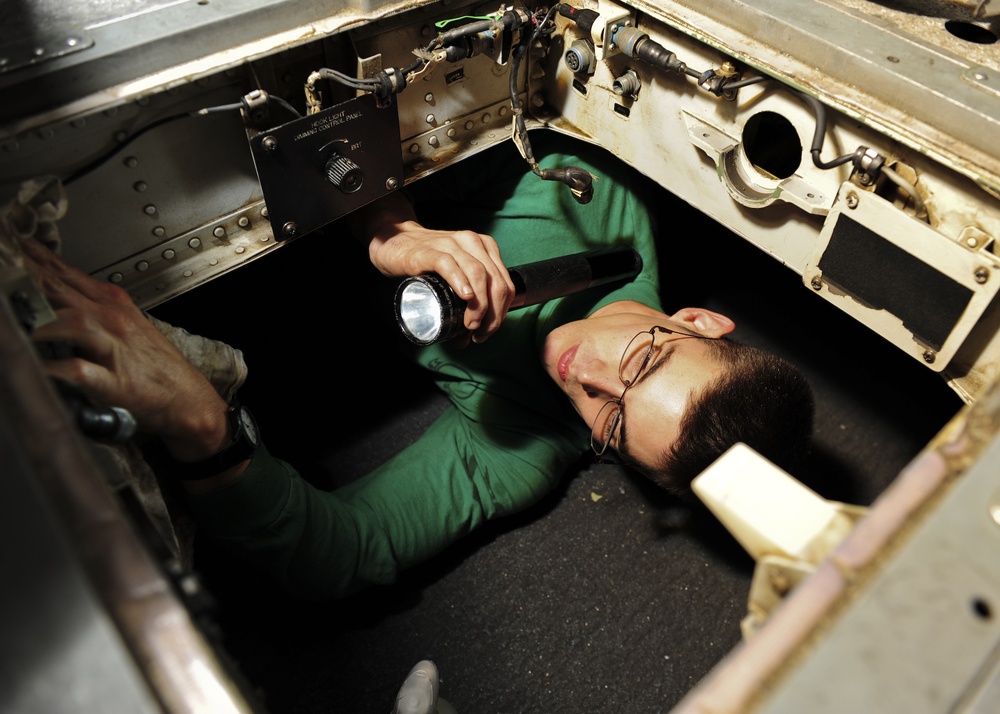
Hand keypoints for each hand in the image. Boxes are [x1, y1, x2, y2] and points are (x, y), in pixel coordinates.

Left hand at [21, 238, 230, 461]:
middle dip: (28, 277)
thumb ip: (91, 307)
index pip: (66, 274)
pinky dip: (58, 369)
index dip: (35, 258)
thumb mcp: (127, 324)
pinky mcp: (117, 383)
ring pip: (72, 324)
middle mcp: (112, 322)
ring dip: (39, 318)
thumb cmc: (156, 367)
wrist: (188, 399)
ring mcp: (115, 350)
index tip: (12, 243)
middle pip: (62, 291)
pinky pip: (82, 372)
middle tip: (4, 264)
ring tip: (12, 315)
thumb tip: (51, 292)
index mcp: (113, 305)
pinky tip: (40, 367)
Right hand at [354, 193, 515, 342]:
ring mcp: (451, 244)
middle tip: (479, 333)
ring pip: (478, 274)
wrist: (395, 241)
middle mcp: (472, 242)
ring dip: (479, 305)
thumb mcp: (455, 274)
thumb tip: (470, 337)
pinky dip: (460, 282)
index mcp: (485, 247)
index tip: (488, 330)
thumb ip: (467, 299)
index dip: (502, 312)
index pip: (505, 283)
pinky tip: (464, 297)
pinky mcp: (429, 251)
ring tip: (470, 324)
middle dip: (493, 313)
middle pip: (495, 281)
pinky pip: (449, 264)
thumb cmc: (427, 262)